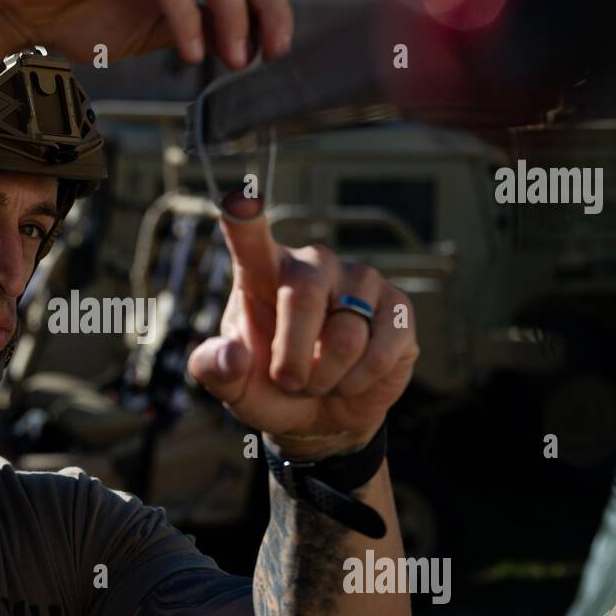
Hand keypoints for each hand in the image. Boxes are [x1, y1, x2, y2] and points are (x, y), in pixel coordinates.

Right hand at [0, 0, 293, 67]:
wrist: (12, 4)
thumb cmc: (75, 14)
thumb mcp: (150, 28)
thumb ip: (194, 25)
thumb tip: (244, 43)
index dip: (271, 3)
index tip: (275, 50)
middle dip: (264, 6)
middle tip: (264, 55)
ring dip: (231, 13)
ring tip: (229, 60)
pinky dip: (185, 15)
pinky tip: (189, 50)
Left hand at [187, 193, 419, 458]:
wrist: (321, 415)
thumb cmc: (271, 386)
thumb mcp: (233, 386)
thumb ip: (216, 370)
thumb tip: (232, 356)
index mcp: (263, 272)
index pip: (250, 237)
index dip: (245, 219)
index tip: (239, 200)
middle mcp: (314, 264)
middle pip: (303, 295)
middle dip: (291, 357)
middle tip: (287, 382)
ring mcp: (360, 281)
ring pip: (345, 336)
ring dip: (326, 377)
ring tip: (321, 378)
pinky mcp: (398, 309)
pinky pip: (380, 352)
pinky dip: (358, 382)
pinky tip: (352, 378)